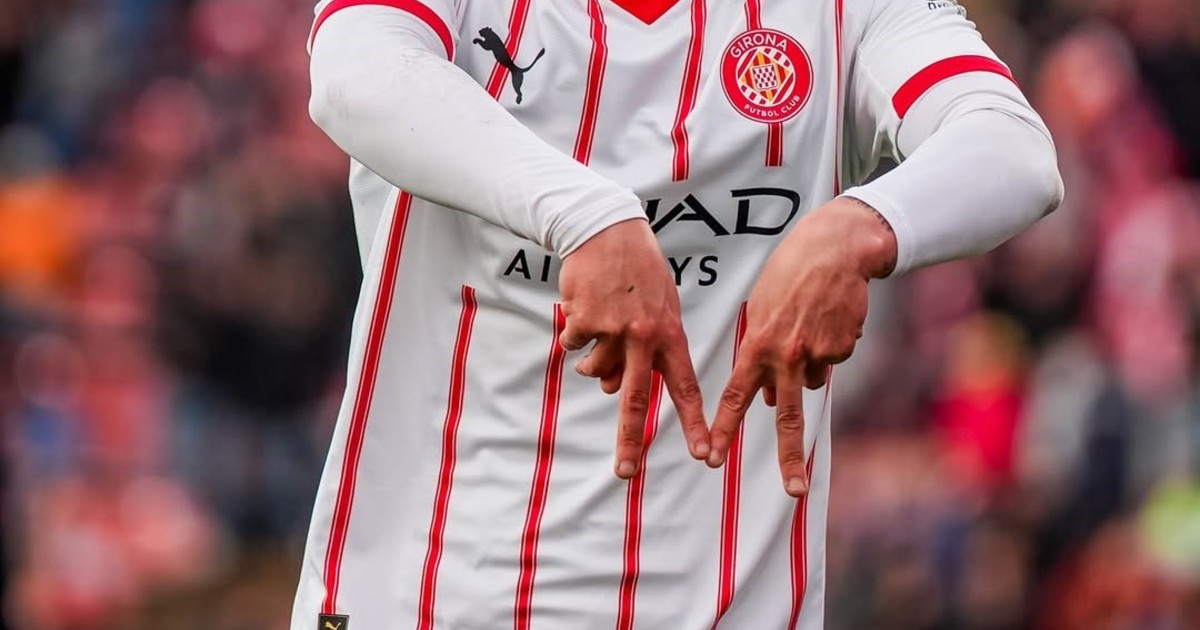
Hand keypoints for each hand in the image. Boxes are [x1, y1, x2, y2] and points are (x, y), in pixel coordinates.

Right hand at [559, 218, 709, 478]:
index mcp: (670, 334)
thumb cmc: (637, 271)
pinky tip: (584, 304)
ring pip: (595, 369)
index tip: (705, 455)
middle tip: (625, 472)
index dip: (695, 423)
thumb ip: (644, 350)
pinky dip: (574, 330)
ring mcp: (613, 330)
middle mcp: (644, 337)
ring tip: (599, 323)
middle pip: (634, 398)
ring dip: (591, 358)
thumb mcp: (658, 307)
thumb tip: (610, 388)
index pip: (686, 386)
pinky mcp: (584, 321)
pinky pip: (574, 344)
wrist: (606, 229)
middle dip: (630, 440)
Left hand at [707, 197, 896, 496]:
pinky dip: (829, 346)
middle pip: (786, 415)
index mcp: (756, 344)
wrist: (835, 249)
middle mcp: (784, 354)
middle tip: (794, 490)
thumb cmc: (789, 275)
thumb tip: (767, 399)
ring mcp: (816, 353)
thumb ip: (759, 354)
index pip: (734, 395)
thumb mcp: (761, 310)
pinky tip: (828, 318)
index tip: (710, 457)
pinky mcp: (842, 348)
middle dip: (790, 457)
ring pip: (809, 381)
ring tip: (807, 325)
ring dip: (806, 365)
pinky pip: (831, 360)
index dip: (722, 428)